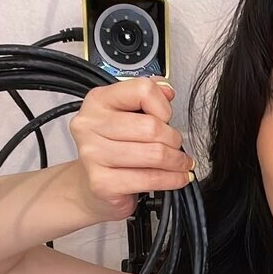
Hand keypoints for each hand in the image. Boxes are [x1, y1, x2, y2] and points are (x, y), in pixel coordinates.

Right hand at [69, 75, 195, 218]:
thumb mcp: (127, 114)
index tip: (167, 118)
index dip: (163, 106)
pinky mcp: (103, 183)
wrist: (94, 182)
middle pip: (151, 127)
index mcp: (98, 100)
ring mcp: (93, 155)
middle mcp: (91, 125)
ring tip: (181, 163)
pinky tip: (176, 177)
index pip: (143, 90)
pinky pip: (150, 179)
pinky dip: (171, 180)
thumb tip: (167, 91)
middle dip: (174, 139)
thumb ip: (147, 97)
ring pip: (155, 154)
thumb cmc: (114, 146)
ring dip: (177, 161)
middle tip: (177, 147)